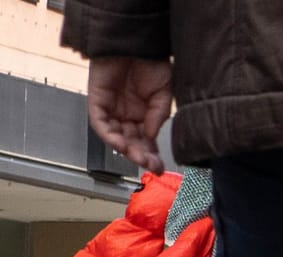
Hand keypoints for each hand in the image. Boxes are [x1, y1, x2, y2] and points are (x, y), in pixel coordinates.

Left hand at [86, 57, 173, 173]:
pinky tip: (121, 144)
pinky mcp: (97, 101)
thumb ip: (159, 115)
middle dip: (140, 156)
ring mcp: (111, 109)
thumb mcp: (165, 93)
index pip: (146, 141)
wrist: (136, 42)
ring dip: (126, 149)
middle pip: (131, 142)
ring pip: (115, 136)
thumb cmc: (152, 63)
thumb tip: (151, 136)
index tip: (160, 168)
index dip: (152, 155)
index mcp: (144, 115)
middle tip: (151, 166)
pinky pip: (100, 123)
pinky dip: (109, 135)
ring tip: (138, 157)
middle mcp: (126, 115)